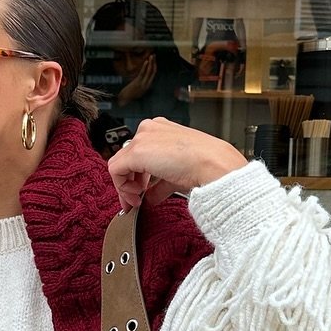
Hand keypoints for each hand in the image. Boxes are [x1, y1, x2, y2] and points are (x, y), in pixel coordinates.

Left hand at [107, 119, 249, 210]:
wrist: (215, 165)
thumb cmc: (207, 166)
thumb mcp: (178, 174)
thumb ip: (160, 183)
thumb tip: (151, 196)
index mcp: (162, 130)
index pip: (140, 153)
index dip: (138, 176)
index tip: (141, 192)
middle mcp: (151, 129)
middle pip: (128, 158)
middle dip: (131, 182)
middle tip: (135, 200)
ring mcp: (143, 137)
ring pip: (120, 164)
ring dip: (126, 186)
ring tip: (136, 201)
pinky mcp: (136, 150)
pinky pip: (116, 170)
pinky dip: (122, 187)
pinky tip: (135, 197)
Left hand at [115, 53, 156, 103]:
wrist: (124, 100)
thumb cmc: (129, 94)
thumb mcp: (137, 88)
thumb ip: (140, 82)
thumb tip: (141, 76)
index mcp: (147, 85)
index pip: (153, 74)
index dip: (154, 66)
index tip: (154, 59)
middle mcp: (147, 84)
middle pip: (153, 71)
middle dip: (154, 62)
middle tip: (154, 55)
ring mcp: (143, 84)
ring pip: (149, 71)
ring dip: (151, 63)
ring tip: (151, 56)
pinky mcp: (138, 83)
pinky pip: (143, 73)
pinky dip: (145, 67)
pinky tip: (146, 62)